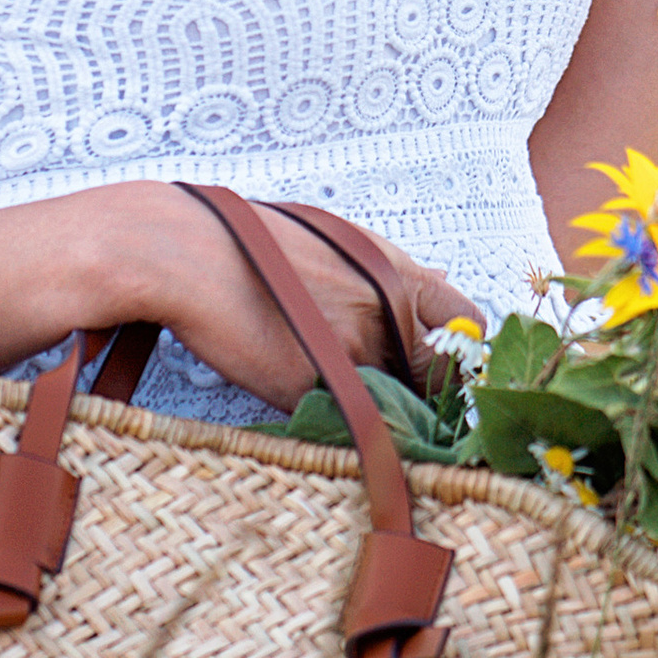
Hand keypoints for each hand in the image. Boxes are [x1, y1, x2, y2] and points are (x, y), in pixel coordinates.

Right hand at [157, 195, 479, 411]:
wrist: (189, 254)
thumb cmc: (255, 243)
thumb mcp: (337, 240)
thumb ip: (388, 271)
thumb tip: (439, 277)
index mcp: (396, 272)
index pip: (467, 323)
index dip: (459, 351)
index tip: (444, 366)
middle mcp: (385, 314)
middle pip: (434, 376)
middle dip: (422, 389)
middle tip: (394, 391)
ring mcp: (352, 355)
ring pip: (390, 402)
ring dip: (377, 404)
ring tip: (334, 382)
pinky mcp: (312, 390)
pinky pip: (341, 416)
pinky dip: (330, 412)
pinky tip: (299, 384)